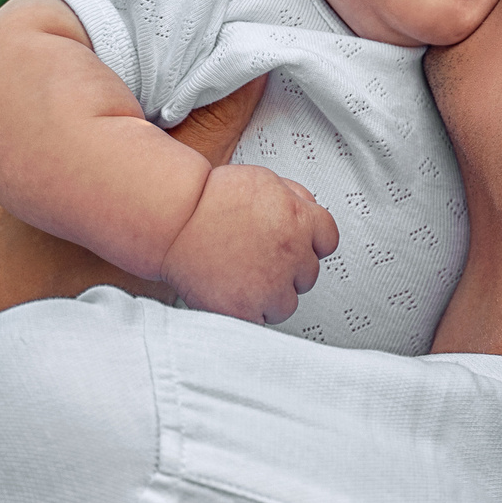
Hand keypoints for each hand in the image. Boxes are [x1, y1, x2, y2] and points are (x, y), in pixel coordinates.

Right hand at [160, 163, 339, 324]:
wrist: (173, 220)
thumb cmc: (208, 199)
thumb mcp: (263, 181)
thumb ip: (295, 197)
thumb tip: (310, 210)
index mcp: (298, 219)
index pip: (328, 240)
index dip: (311, 242)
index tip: (298, 245)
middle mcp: (291, 253)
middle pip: (308, 274)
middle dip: (288, 268)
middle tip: (259, 258)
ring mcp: (271, 284)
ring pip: (288, 303)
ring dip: (271, 295)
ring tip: (244, 277)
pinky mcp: (247, 309)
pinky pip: (261, 321)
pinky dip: (249, 313)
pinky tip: (233, 293)